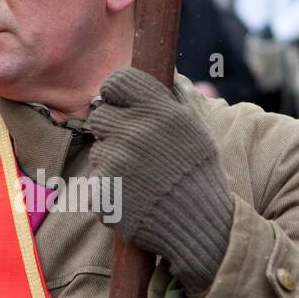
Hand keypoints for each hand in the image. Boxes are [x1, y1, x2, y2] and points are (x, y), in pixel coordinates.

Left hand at [88, 69, 234, 294]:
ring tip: (143, 179)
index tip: (121, 106)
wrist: (201, 227)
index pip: (116, 81)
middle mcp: (135, 133)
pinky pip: (97, 184)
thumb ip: (175, 98)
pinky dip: (111, 193)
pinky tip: (135, 199)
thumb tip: (165, 70)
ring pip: (98, 152)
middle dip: (112, 130)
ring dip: (113, 163)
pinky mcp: (104, 194)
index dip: (116, 94)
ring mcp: (117, 165)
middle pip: (99, 117)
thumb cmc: (199, 174)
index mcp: (159, 111)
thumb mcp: (196, 128)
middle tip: (135, 149)